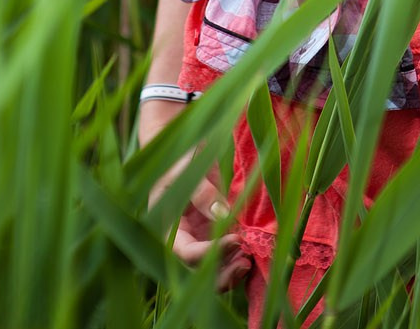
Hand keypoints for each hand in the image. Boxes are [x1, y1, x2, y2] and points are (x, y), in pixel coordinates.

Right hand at [144, 102, 250, 289]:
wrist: (186, 145)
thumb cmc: (180, 156)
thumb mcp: (187, 170)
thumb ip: (202, 193)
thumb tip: (223, 215)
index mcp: (167, 228)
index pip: (188, 253)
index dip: (212, 253)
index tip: (236, 241)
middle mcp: (183, 238)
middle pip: (200, 270)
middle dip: (222, 273)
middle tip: (244, 264)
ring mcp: (199, 235)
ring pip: (214, 264)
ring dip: (231, 266)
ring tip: (250, 260)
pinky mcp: (213, 227)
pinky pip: (225, 246)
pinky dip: (237, 251)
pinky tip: (251, 247)